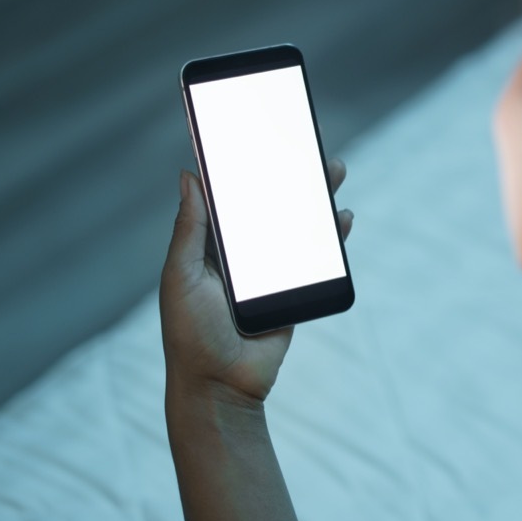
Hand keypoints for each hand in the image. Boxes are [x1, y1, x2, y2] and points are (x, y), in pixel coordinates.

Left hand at [159, 160, 352, 404]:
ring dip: (315, 199)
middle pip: (269, 205)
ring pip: (297, 226)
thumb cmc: (190, 333)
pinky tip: (341, 218)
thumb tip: (188, 175)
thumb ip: (189, 228)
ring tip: (332, 170)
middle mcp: (242, 255)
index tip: (259, 134)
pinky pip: (316, 259)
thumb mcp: (180, 275)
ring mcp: (270, 273)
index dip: (244, 168)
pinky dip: (331, 238)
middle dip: (289, 175)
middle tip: (306, 143)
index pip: (230, 197)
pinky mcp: (294, 292)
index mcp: (211, 246)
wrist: (221, 386)